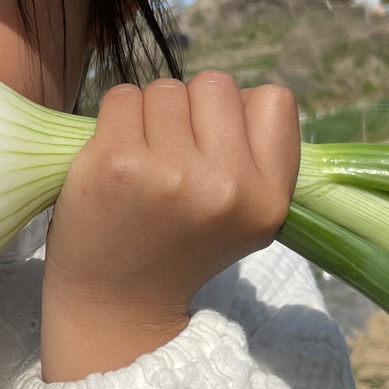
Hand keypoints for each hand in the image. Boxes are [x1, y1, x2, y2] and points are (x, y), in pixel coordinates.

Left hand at [39, 72, 299, 380]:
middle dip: (191, 109)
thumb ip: (254, 158)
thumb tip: (236, 95)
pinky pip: (122, 96)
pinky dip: (114, 119)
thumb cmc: (178, 248)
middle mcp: (226, 186)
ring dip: (150, 115)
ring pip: (166, 88)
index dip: (238, 113)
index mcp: (268, 199)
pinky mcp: (116, 162)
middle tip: (172, 153)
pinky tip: (116, 160)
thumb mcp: (244, 217)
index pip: (274, 100)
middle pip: (215, 84)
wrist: (116, 303)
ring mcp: (170, 172)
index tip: (213, 145)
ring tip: (143, 162)